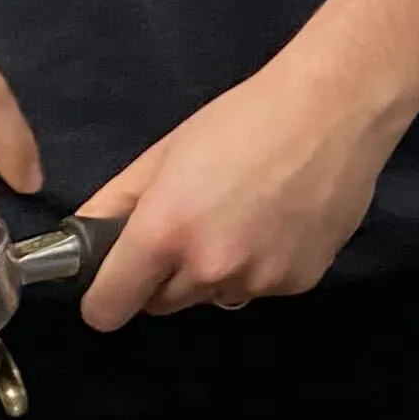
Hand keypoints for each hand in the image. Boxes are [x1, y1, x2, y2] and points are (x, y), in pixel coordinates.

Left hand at [77, 51, 394, 328]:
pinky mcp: (300, 282)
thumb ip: (116, 202)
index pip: (108, 309)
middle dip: (165, 277)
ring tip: (246, 217)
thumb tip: (84, 237)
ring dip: (217, 271)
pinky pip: (260, 288)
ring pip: (214, 295)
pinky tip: (281, 222)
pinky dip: (262, 266)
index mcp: (164, 234)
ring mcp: (259, 281)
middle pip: (162, 304)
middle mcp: (209, 269)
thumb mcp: (164, 153)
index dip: (106, 296)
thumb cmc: (242, 120)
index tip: (117, 280)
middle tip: (192, 226)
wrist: (334, 111)